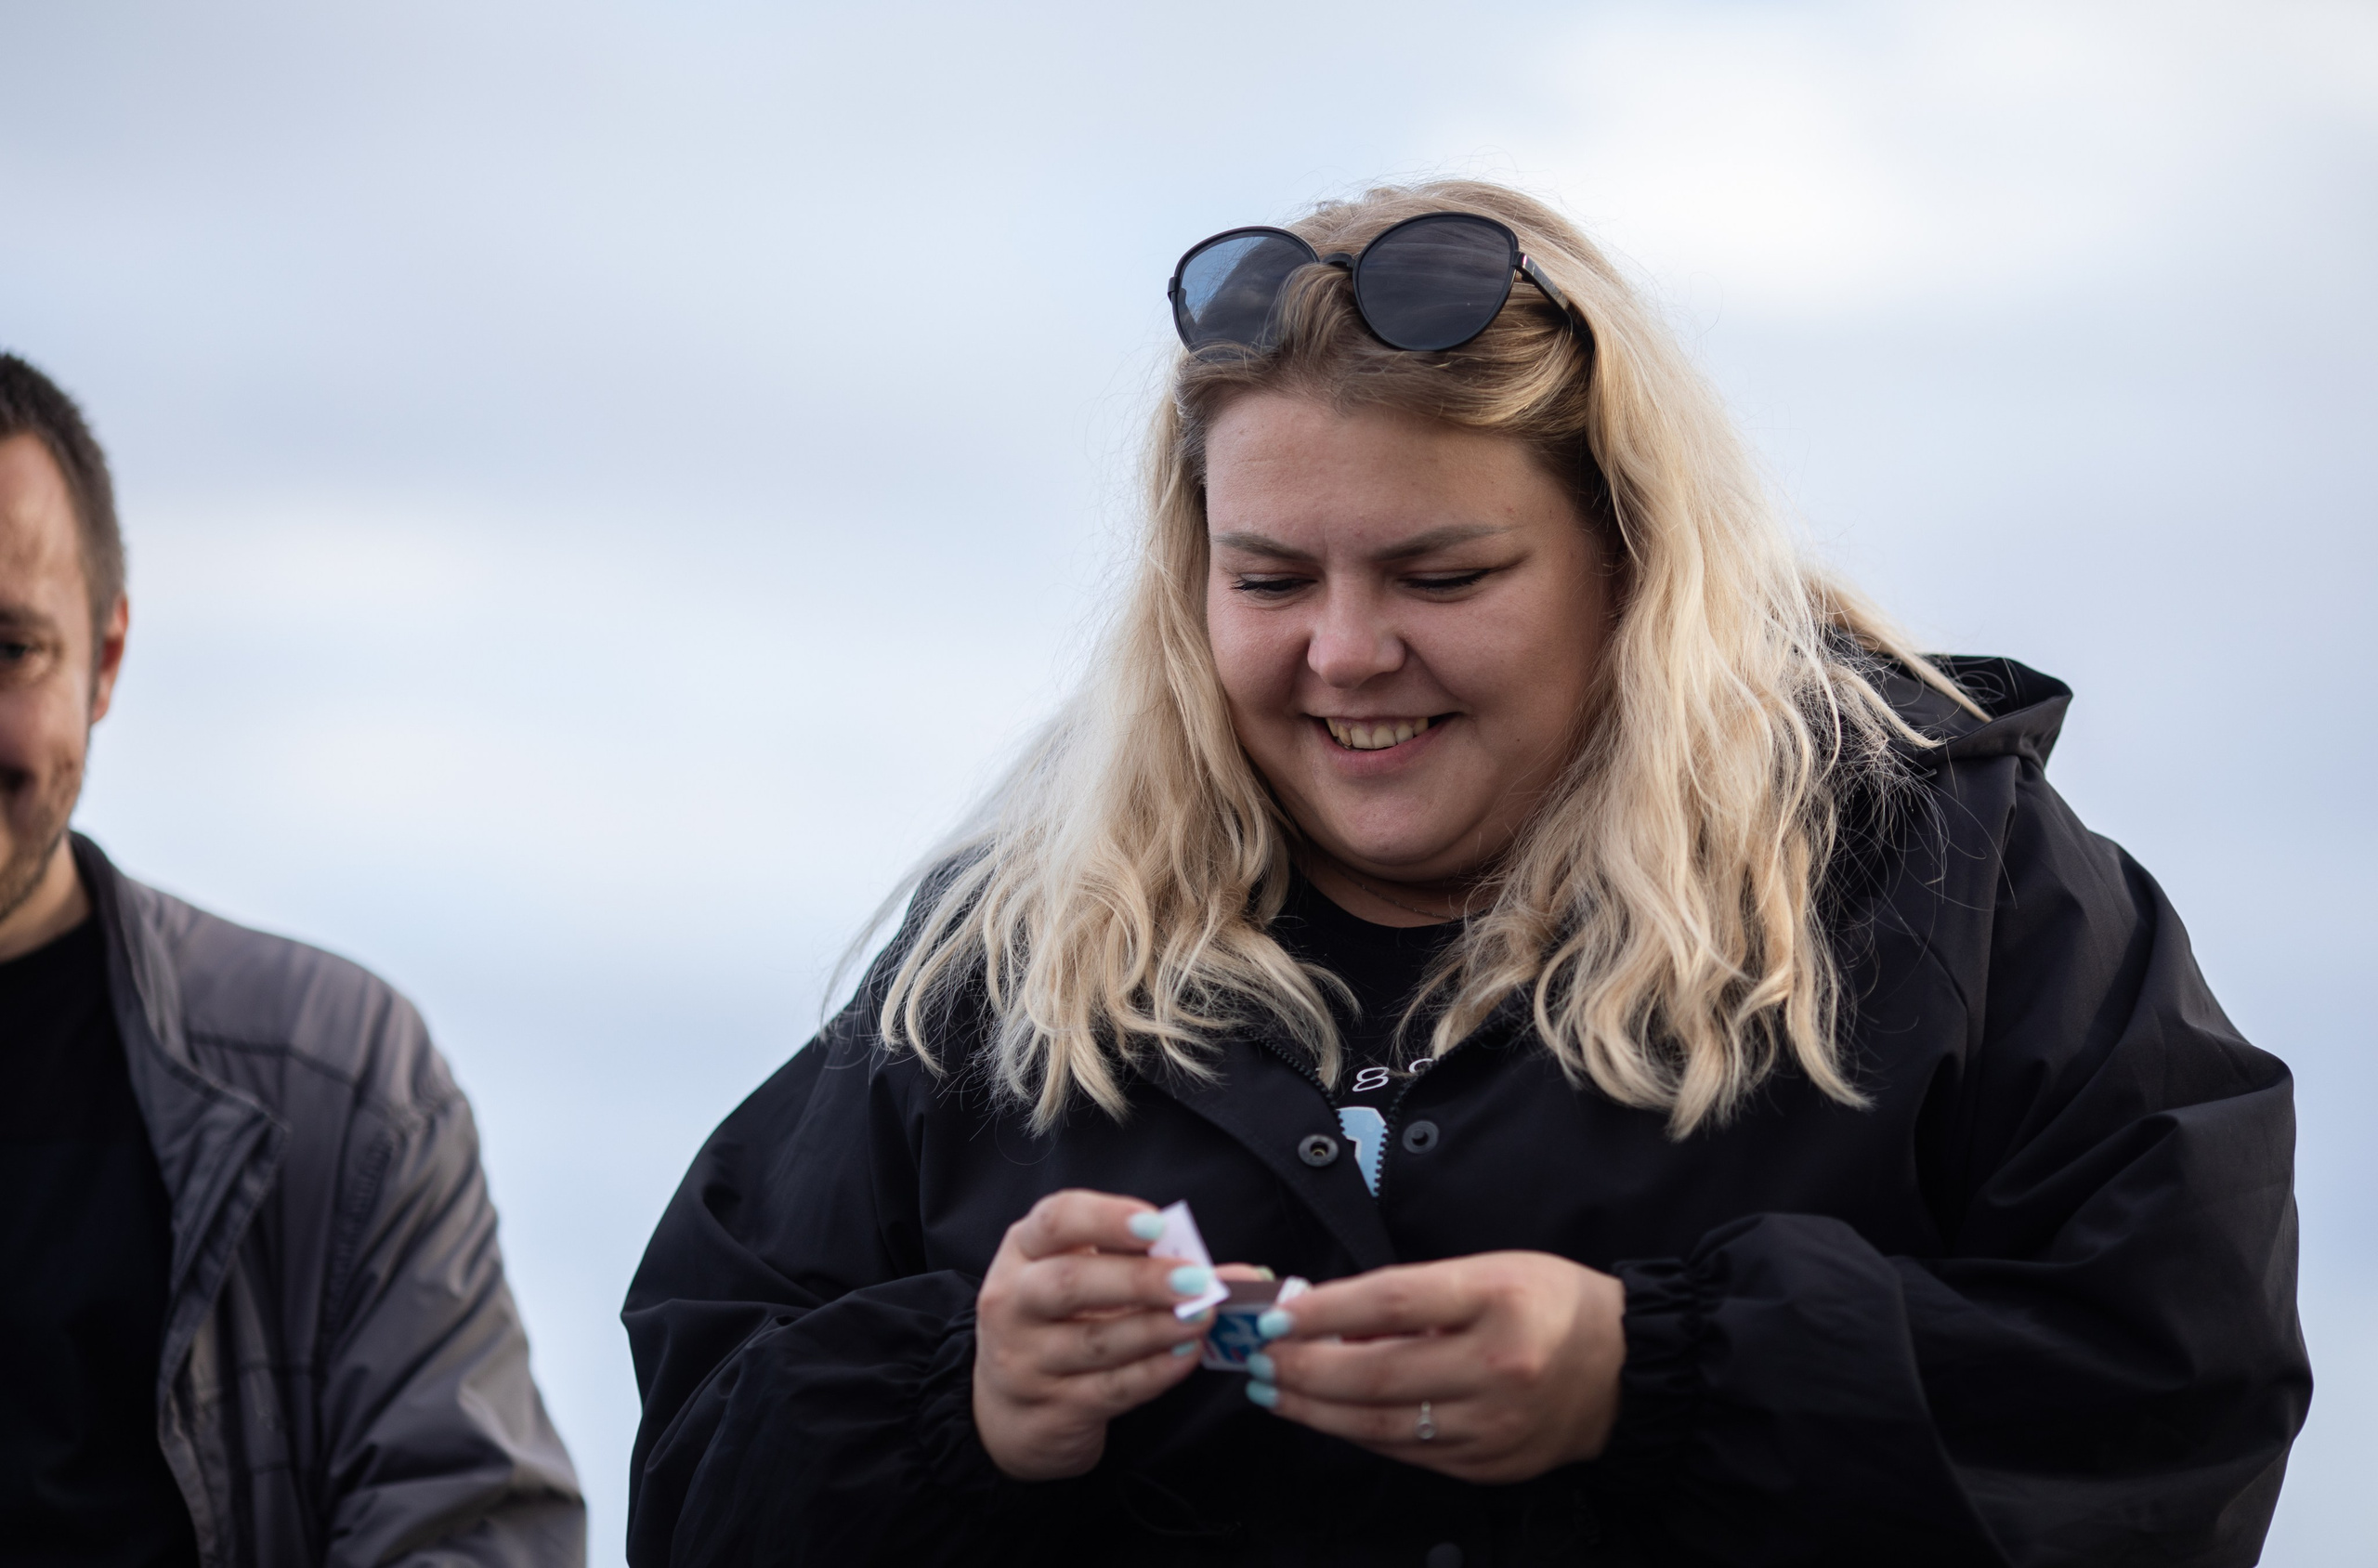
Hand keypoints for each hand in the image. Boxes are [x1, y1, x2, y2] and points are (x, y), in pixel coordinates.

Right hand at [971, 1190, 1222, 1480]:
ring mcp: (1026, 1360)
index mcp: (1023, 1251)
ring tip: (1204, 1317)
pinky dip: (1154, 1372)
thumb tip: (1241, 1275)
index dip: (1107, 1219)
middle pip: (1070, 1284)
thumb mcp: (1088, 1278)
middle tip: (1196, 1280)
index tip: (1157, 1225)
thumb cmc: (1061, 1322)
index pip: (1056, 1221)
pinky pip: (1111, 1389)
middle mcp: (1012, 1301)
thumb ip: (1154, 1264)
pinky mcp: (1051, 1408)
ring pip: (1095, 1342)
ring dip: (1157, 1329)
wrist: (1009, 1409)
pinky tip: (1187, 1356)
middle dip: (1139, 1280)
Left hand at [1243, 1251, 1624, 1482]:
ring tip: (1273, 1390)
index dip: (1325, 1310)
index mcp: (1499, 1299)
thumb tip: (1328, 1313)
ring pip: (1383, 1425)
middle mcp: (1498, 1367)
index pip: (1392, 1302)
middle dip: (1303, 1370)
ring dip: (1316, 1410)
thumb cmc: (1552, 1304)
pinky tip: (1328, 1417)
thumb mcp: (1490, 1270)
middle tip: (1258, 1358)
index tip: (1278, 1313)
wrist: (1628, 1369)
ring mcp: (1494, 1425)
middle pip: (1378, 1374)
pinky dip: (1360, 1434)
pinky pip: (1408, 1453)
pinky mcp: (1490, 1466)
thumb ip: (1415, 1293)